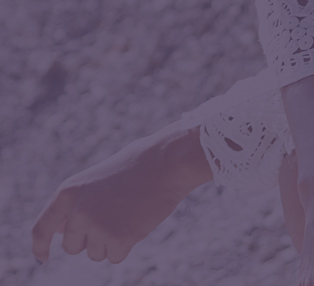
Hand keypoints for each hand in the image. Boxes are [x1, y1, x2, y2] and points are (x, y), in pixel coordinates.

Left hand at [31, 126, 207, 264]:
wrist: (168, 161)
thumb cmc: (138, 164)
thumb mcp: (100, 179)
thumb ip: (79, 203)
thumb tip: (63, 233)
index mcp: (68, 192)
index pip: (41, 228)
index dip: (40, 246)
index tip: (43, 258)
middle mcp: (77, 212)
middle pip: (74, 246)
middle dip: (91, 238)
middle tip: (116, 213)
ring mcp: (96, 227)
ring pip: (96, 253)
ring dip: (111, 240)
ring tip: (130, 212)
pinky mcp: (117, 239)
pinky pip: (115, 256)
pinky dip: (127, 244)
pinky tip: (139, 221)